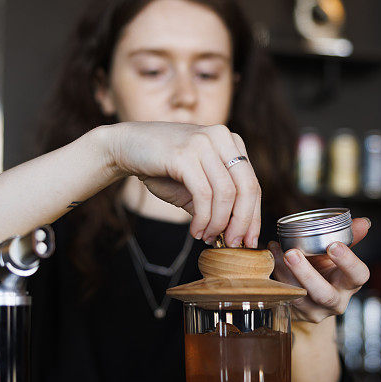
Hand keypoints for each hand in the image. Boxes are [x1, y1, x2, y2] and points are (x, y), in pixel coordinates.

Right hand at [105, 122, 260, 246]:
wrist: (127, 146)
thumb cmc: (163, 168)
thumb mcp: (196, 186)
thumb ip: (217, 204)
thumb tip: (235, 235)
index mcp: (231, 142)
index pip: (252, 184)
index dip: (253, 216)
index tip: (250, 241)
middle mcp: (221, 138)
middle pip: (247, 188)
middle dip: (242, 222)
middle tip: (233, 244)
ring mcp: (203, 143)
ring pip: (226, 194)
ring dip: (218, 223)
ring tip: (207, 237)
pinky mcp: (185, 153)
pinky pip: (204, 195)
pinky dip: (203, 218)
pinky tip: (196, 230)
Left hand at [268, 218, 370, 322]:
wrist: (313, 298)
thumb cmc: (327, 271)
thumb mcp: (338, 255)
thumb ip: (348, 237)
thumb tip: (363, 222)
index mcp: (350, 284)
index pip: (358, 275)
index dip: (348, 261)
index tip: (334, 245)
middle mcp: (336, 301)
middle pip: (325, 294)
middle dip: (307, 274)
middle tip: (292, 253)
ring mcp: (315, 311)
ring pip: (299, 296)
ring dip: (285, 273)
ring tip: (277, 252)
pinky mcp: (296, 313)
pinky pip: (284, 296)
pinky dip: (276, 276)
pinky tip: (272, 257)